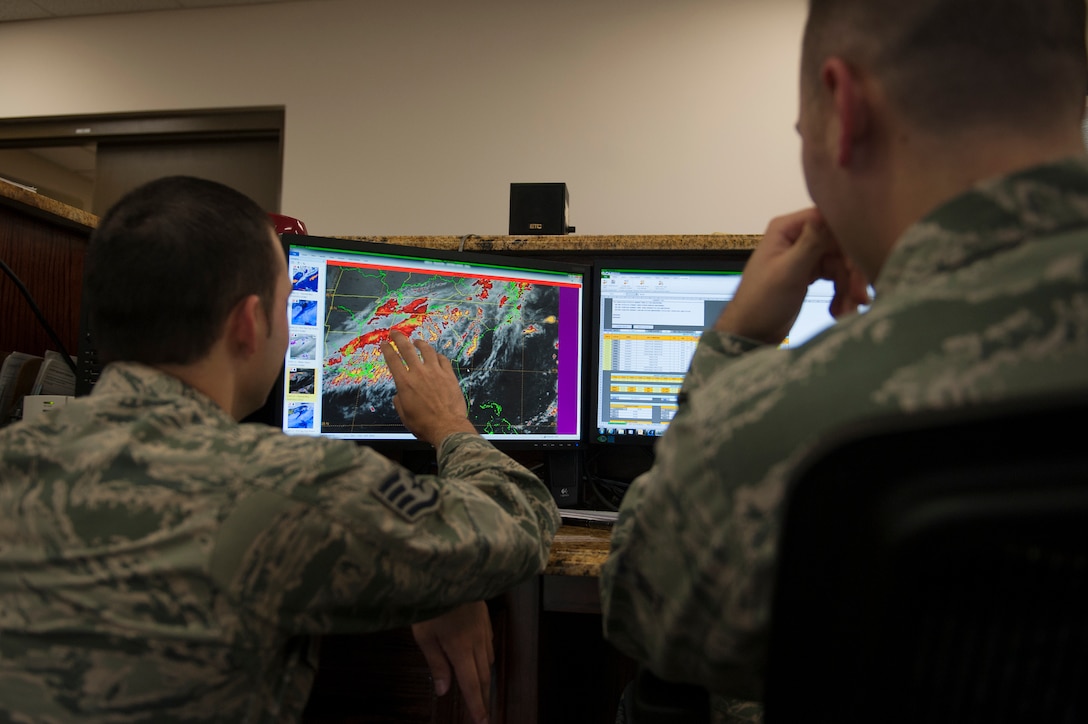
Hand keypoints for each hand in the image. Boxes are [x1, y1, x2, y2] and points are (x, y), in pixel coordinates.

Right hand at [380, 330, 476, 445]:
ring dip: (420, 343)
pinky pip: (442, 359)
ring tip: (417, 341)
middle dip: (399, 338)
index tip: (384, 343)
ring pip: (427, 350)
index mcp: (404, 383)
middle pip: (407, 348)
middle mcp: (419, 373)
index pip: (392, 360)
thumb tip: (399, 394)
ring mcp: (435, 372)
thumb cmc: (424, 424)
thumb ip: (399, 401)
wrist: (447, 427)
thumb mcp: (404, 414)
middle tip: (395, 332)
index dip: (387, 349)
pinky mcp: (449, 375)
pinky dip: (437, 356)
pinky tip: (435, 356)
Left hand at [411, 602, 494, 723]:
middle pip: (483, 674)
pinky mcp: (484, 615)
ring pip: (487, 658)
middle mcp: (476, 641)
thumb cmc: (431, 603)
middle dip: (484, 695)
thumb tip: (443, 690)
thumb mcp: (425, 636)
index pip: (471, 684)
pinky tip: (482, 656)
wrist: (448, 569)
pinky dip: (486, 655)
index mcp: (460, 649)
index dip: (476, 704)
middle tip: (485, 712)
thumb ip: (436, 663)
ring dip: (485, 676)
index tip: (482, 721)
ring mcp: (482, 627)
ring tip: (481, 688)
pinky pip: (489, 642)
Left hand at [715, 208, 869, 343]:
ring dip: (848, 288)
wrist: (751, 334)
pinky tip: (838, 311)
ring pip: (841, 264)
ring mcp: (805, 256)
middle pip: (840, 244)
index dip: (849, 237)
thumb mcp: (788, 272)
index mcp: (787, 229)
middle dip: (852, 272)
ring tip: (848, 311)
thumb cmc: (760, 302)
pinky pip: (836, 278)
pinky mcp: (810, 274)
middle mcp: (797, 238)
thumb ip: (811, 243)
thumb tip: (831, 213)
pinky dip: (841, 294)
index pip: (829, 219)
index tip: (865, 258)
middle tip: (859, 297)